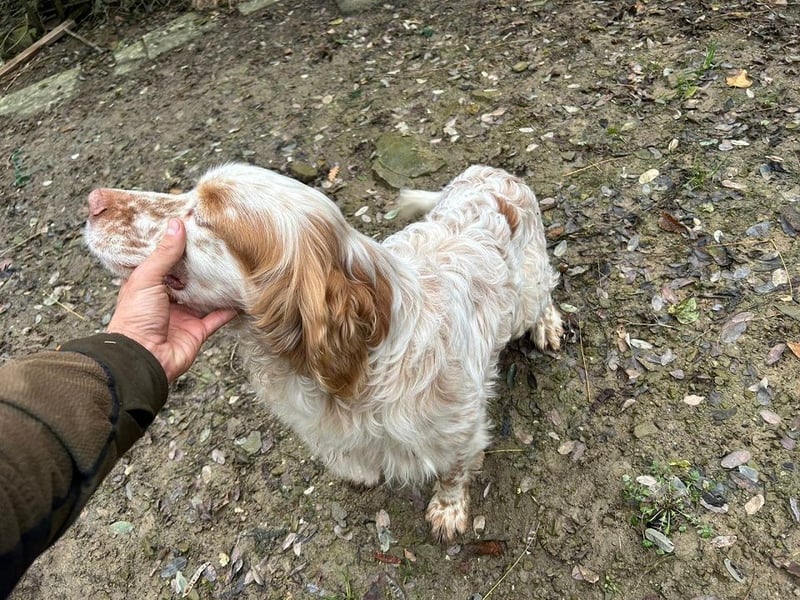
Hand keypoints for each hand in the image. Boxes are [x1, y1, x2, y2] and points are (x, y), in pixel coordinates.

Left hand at [107, 219, 235, 381]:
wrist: (143, 357)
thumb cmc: (135, 318)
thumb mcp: (147, 278)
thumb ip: (164, 253)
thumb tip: (176, 224)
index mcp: (148, 285)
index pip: (163, 261)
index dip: (174, 247)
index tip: (190, 228)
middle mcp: (166, 299)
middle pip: (187, 278)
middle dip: (200, 265)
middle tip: (217, 243)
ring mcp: (183, 315)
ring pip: (204, 296)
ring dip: (216, 285)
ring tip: (232, 266)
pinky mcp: (198, 331)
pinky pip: (218, 317)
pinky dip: (229, 308)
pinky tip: (240, 296)